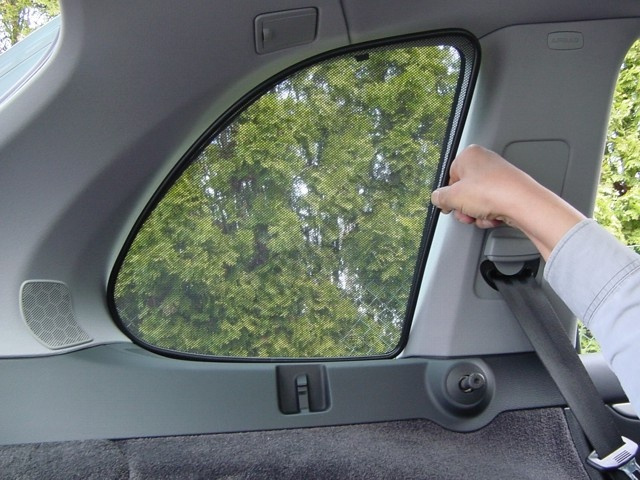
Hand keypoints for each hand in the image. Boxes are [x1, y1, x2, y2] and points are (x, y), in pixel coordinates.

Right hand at [431, 145, 584, 258]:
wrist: (523, 204)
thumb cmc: (493, 192)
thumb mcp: (453, 197)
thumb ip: (439, 197)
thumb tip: (437, 198)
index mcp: (469, 154)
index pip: (450, 177)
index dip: (448, 196)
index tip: (448, 206)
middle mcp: (485, 161)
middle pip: (464, 190)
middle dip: (463, 207)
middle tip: (465, 213)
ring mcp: (498, 175)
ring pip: (477, 200)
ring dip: (476, 213)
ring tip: (481, 216)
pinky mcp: (509, 189)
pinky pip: (491, 204)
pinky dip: (489, 214)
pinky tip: (493, 217)